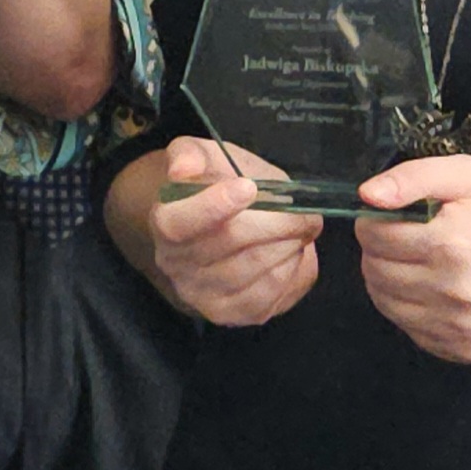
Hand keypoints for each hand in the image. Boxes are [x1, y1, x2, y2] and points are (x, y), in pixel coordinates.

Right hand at [140, 136, 324, 327]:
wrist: (218, 231)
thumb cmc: (216, 188)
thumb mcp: (205, 158)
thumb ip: (191, 154)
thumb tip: (183, 169)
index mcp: (165, 221)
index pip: (180, 222)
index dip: (214, 205)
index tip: (248, 188)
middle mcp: (175, 264)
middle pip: (233, 242)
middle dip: (280, 223)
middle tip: (305, 213)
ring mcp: (202, 294)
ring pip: (259, 267)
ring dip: (291, 245)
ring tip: (297, 232)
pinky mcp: (232, 315)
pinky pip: (274, 292)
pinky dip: (294, 269)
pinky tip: (291, 254)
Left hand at [351, 156, 470, 366]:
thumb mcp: (465, 176)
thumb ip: (411, 177)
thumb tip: (367, 196)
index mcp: (453, 246)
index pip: (372, 235)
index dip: (377, 221)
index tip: (397, 218)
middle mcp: (457, 292)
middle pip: (374, 270)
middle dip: (381, 251)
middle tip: (409, 240)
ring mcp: (461, 326)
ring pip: (384, 302)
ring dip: (390, 280)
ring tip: (420, 263)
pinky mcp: (465, 349)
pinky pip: (408, 328)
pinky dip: (411, 308)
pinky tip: (434, 290)